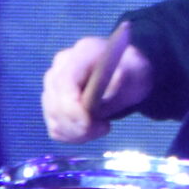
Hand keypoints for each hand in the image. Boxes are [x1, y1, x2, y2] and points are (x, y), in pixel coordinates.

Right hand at [41, 34, 155, 141]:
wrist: (127, 75)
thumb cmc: (131, 73)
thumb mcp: (136, 73)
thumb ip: (123, 78)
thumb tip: (112, 83)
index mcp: (81, 53)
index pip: (64, 82)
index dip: (72, 107)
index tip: (90, 123)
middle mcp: (60, 67)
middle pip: (55, 102)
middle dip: (77, 124)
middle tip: (104, 128)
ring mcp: (52, 85)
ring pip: (54, 118)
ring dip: (78, 132)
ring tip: (101, 127)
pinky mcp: (52, 103)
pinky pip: (55, 128)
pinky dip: (72, 135)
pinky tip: (90, 130)